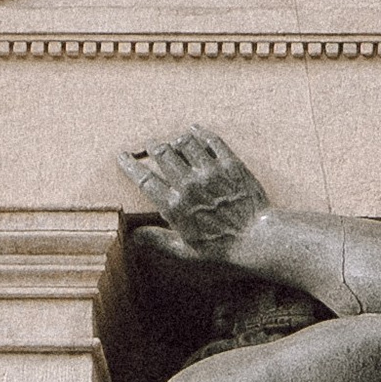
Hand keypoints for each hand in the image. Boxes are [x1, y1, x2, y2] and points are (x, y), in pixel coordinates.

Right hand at [119, 126, 270, 261]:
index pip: (144, 179)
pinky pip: (212, 141)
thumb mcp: (186, 251)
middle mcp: (189, 184)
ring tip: (173, 142)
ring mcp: (211, 172)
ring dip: (175, 140)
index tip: (122, 156)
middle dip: (153, 148)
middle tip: (151, 147)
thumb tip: (133, 236)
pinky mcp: (231, 165)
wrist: (258, 239)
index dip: (130, 165)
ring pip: (185, 143)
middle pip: (162, 154)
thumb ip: (158, 241)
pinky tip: (194, 130)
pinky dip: (200, 133)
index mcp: (175, 205)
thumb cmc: (222, 248)